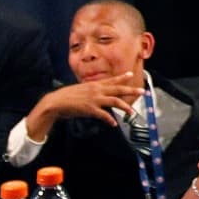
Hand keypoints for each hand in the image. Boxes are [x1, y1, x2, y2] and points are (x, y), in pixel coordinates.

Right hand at [25, 71, 143, 138]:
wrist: (56, 102)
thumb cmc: (68, 97)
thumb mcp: (82, 90)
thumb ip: (92, 91)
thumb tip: (99, 95)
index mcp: (94, 84)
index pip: (111, 80)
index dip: (122, 77)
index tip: (131, 74)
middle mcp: (96, 90)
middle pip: (117, 89)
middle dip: (130, 90)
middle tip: (142, 91)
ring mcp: (94, 99)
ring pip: (114, 101)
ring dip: (124, 107)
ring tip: (131, 111)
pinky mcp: (90, 109)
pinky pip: (103, 115)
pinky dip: (109, 119)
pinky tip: (113, 123)